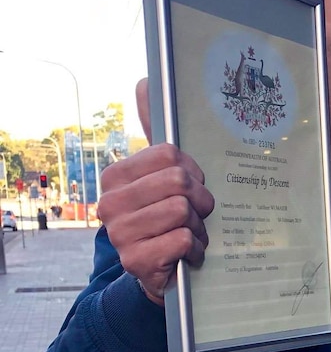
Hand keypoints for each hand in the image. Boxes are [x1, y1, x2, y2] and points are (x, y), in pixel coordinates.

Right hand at [97, 78, 214, 304]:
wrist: (158, 271)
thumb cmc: (166, 214)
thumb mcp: (162, 173)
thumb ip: (154, 129)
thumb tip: (145, 80)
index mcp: (116, 177)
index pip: (170, 155)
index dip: (193, 171)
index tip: (189, 186)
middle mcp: (109, 203)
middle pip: (179, 182)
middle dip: (200, 200)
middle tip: (195, 213)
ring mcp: (120, 234)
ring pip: (183, 211)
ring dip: (198, 226)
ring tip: (189, 233)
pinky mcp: (136, 260)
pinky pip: (185, 239)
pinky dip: (196, 248)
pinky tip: (186, 254)